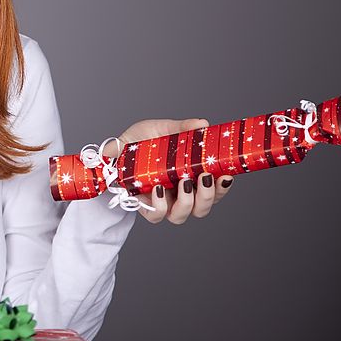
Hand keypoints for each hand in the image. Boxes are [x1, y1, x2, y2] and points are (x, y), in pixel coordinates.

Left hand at [107, 118, 234, 223]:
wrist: (113, 149)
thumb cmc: (140, 142)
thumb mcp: (161, 130)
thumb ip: (182, 128)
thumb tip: (202, 123)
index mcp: (189, 176)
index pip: (214, 189)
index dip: (223, 187)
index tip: (227, 175)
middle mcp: (178, 193)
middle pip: (202, 208)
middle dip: (208, 196)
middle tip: (205, 177)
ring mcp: (161, 202)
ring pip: (181, 216)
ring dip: (188, 202)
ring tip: (184, 182)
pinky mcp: (143, 206)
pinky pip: (156, 216)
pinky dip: (161, 205)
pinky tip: (158, 189)